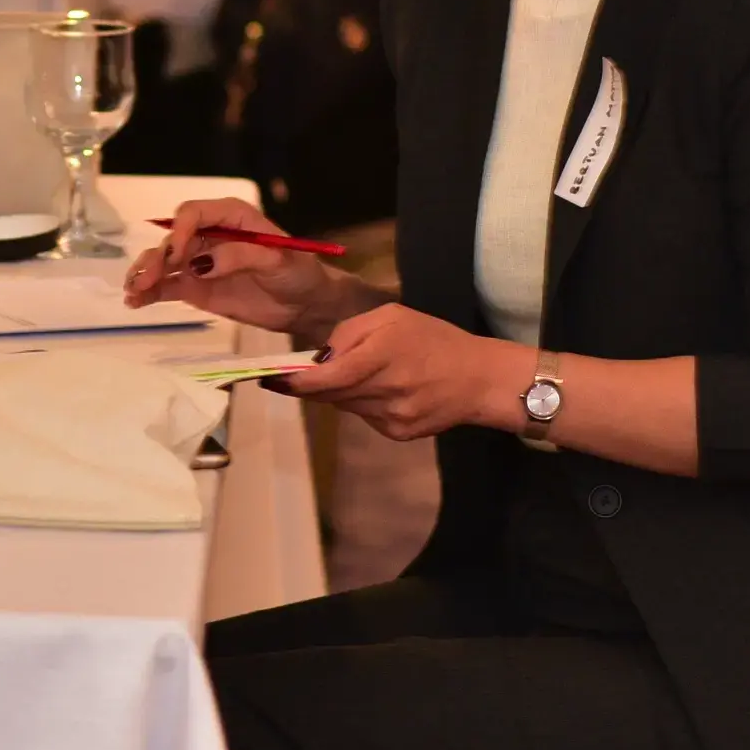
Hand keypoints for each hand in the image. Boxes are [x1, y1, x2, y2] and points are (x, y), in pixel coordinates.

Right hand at [122, 197, 356, 338]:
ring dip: (145, 273)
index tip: (177, 255)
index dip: (180, 231)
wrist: (307, 304)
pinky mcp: (196, 288)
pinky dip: (150, 292)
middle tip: (146, 280)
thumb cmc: (299, 273)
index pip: (193, 214)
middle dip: (157, 257)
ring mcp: (200, 262)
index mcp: (230, 217)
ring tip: (133, 291)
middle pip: (172, 238)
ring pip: (164, 262)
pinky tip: (135, 301)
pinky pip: (167, 286)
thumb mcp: (279, 260)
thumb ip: (241, 256)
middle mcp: (209, 234)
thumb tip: (201, 264)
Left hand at [289, 305, 523, 441]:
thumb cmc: (434, 339)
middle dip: (314, 384)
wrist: (480, 379)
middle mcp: (385, 391)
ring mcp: (391, 417)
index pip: (328, 377)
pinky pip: (364, 416)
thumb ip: (351, 332)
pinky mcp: (398, 433)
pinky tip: (384, 389)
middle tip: (300, 373)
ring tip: (362, 373)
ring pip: (345, 406)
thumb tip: (320, 357)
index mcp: (383, 356)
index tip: (270, 379)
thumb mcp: (392, 316)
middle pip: (331, 394)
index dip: (295, 382)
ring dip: (339, 391)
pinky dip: (361, 402)